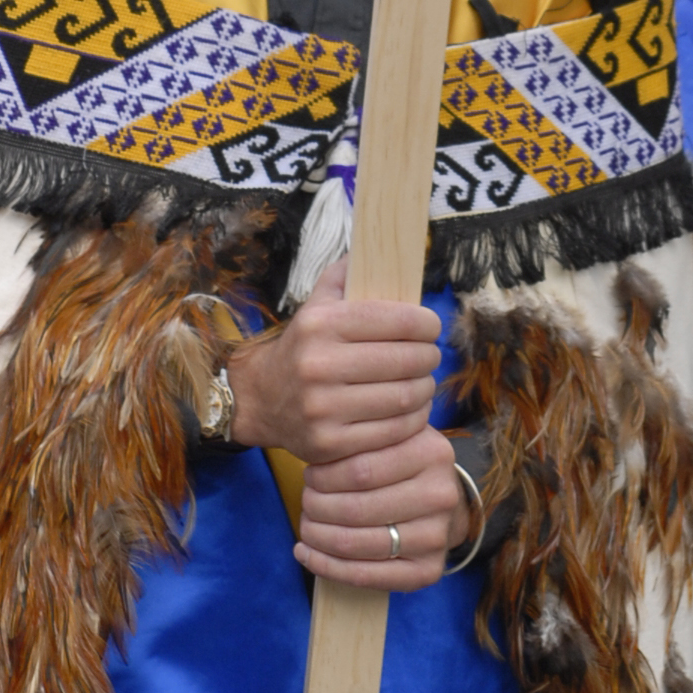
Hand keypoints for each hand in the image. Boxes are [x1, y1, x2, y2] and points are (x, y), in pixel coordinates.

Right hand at [228, 258, 439, 466]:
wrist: (261, 399)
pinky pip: (393, 431)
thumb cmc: (302, 346)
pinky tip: (411, 408)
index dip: (425, 323)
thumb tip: (381, 248)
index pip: (393, 319)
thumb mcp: (316, 303)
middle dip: (428, 356)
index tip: (431, 326)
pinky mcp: (331, 444)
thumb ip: (347, 275)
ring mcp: (324, 409)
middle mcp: (319, 365)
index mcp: (321, 324)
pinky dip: (413, 418)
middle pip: (404, 360)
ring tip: (422, 381)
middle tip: (430, 355)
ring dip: (424, 388)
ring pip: (403, 397)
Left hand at [296, 423, 471, 591]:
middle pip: (356, 508)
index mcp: (430, 453)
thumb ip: (360, 438)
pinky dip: (325, 566)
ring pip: (355, 543)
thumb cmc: (402, 465)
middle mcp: (440, 495)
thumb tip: (314, 451)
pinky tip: (305, 553)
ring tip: (306, 524)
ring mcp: (436, 537)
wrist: (440, 501)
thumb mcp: (391, 437)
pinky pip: (364, 576)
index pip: (360, 468)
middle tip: (306, 500)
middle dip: (317, 506)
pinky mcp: (427, 571)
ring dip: (317, 536)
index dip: (323, 475)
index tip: (309, 474)